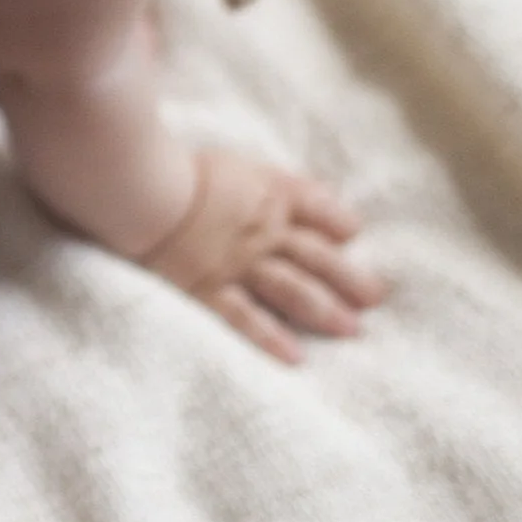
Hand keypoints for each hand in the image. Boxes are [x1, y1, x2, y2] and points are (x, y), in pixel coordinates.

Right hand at [141, 149, 383, 364]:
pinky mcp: (211, 290)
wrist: (145, 193)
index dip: (340, 222)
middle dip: (348, 277)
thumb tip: (322, 193)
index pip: (317, 209)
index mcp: (270, 197)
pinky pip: (246, 318)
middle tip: (375, 298)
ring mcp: (240, 265)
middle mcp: (264, 234)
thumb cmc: (185, 173)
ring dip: (324, 309)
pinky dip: (271, 337)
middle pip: (316, 256)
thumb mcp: (240, 165)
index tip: (354, 236)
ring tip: (351, 330)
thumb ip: (278, 182)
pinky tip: (295, 357)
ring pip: (292, 289)